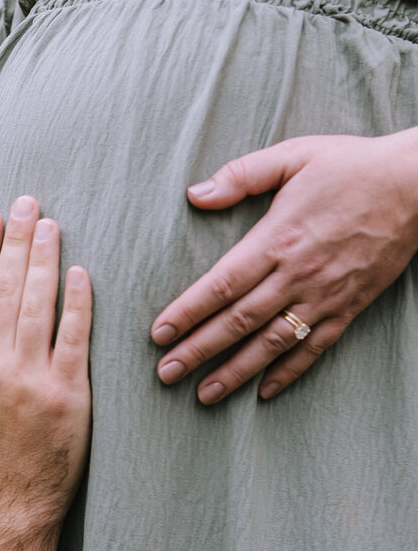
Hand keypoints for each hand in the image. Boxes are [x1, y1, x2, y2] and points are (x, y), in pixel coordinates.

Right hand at [0, 198, 91, 525]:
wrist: (11, 504)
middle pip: (4, 287)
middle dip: (15, 238)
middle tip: (26, 200)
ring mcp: (31, 378)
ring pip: (36, 303)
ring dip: (44, 258)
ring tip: (50, 223)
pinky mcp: (68, 394)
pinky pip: (74, 337)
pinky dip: (78, 302)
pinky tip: (80, 272)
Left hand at [151, 131, 417, 402]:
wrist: (417, 184)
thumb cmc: (351, 166)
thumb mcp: (293, 156)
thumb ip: (241, 176)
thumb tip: (194, 195)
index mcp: (278, 238)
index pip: (223, 285)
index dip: (188, 312)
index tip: (159, 334)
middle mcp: (298, 273)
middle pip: (239, 321)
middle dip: (199, 350)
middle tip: (167, 374)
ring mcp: (325, 294)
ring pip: (273, 342)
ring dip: (236, 371)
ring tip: (204, 394)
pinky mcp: (350, 306)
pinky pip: (315, 347)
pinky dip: (289, 372)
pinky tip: (264, 391)